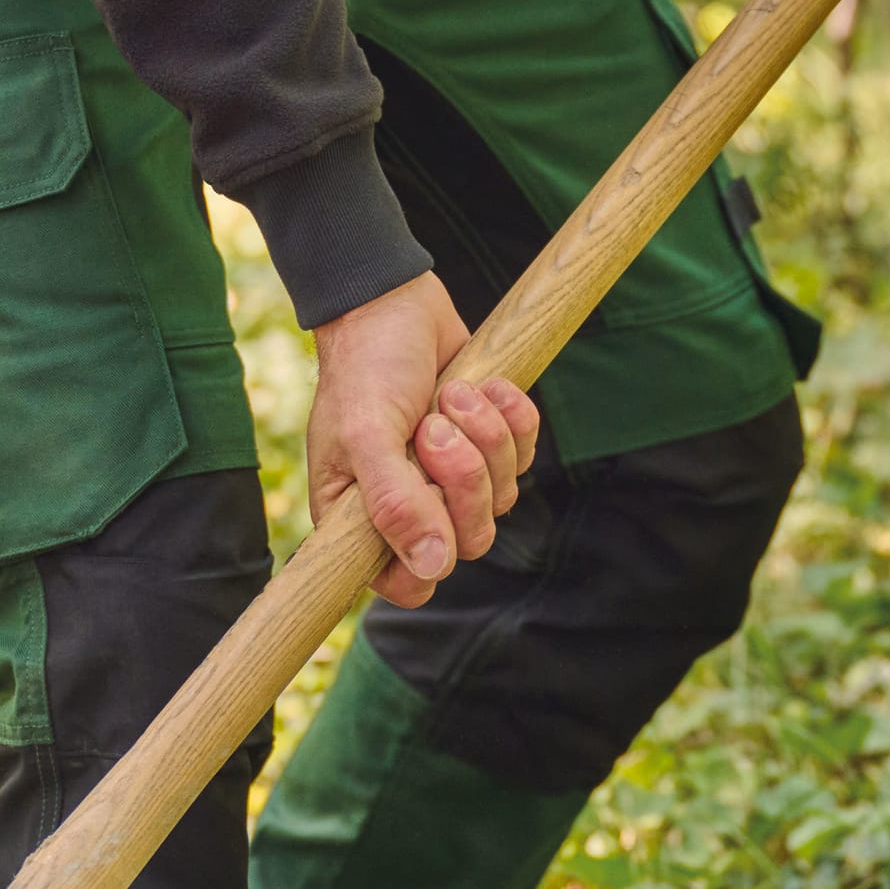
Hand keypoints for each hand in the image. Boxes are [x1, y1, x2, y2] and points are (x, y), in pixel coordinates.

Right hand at [307, 272, 542, 608]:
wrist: (393, 303)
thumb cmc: (366, 370)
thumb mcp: (365, 436)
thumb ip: (394, 504)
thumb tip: (431, 567)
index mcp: (362, 521)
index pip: (407, 585)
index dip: (428, 559)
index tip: (427, 508)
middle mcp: (410, 508)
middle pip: (470, 539)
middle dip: (463, 478)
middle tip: (435, 425)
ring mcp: (453, 479)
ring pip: (503, 497)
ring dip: (486, 438)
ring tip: (452, 393)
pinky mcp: (490, 445)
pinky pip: (527, 455)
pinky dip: (512, 416)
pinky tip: (484, 384)